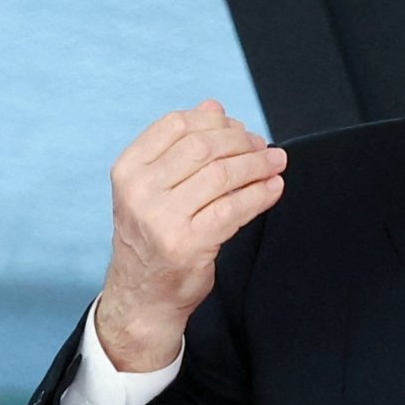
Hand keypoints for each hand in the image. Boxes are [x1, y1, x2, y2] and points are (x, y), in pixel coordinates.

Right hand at [96, 100, 285, 370]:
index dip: (215, 121)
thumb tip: (213, 107)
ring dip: (257, 165)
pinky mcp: (188, 244)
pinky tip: (273, 189)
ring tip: (275, 164)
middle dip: (241, 142)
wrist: (142, 296)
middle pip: (203, 146)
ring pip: (222, 175)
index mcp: (129, 169)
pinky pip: (234, 208)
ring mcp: (162, 218)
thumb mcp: (154, 188)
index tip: (239, 128)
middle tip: (264, 148)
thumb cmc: (152, 238)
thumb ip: (180, 148)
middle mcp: (140, 191)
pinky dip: (259, 194)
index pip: (176, 125)